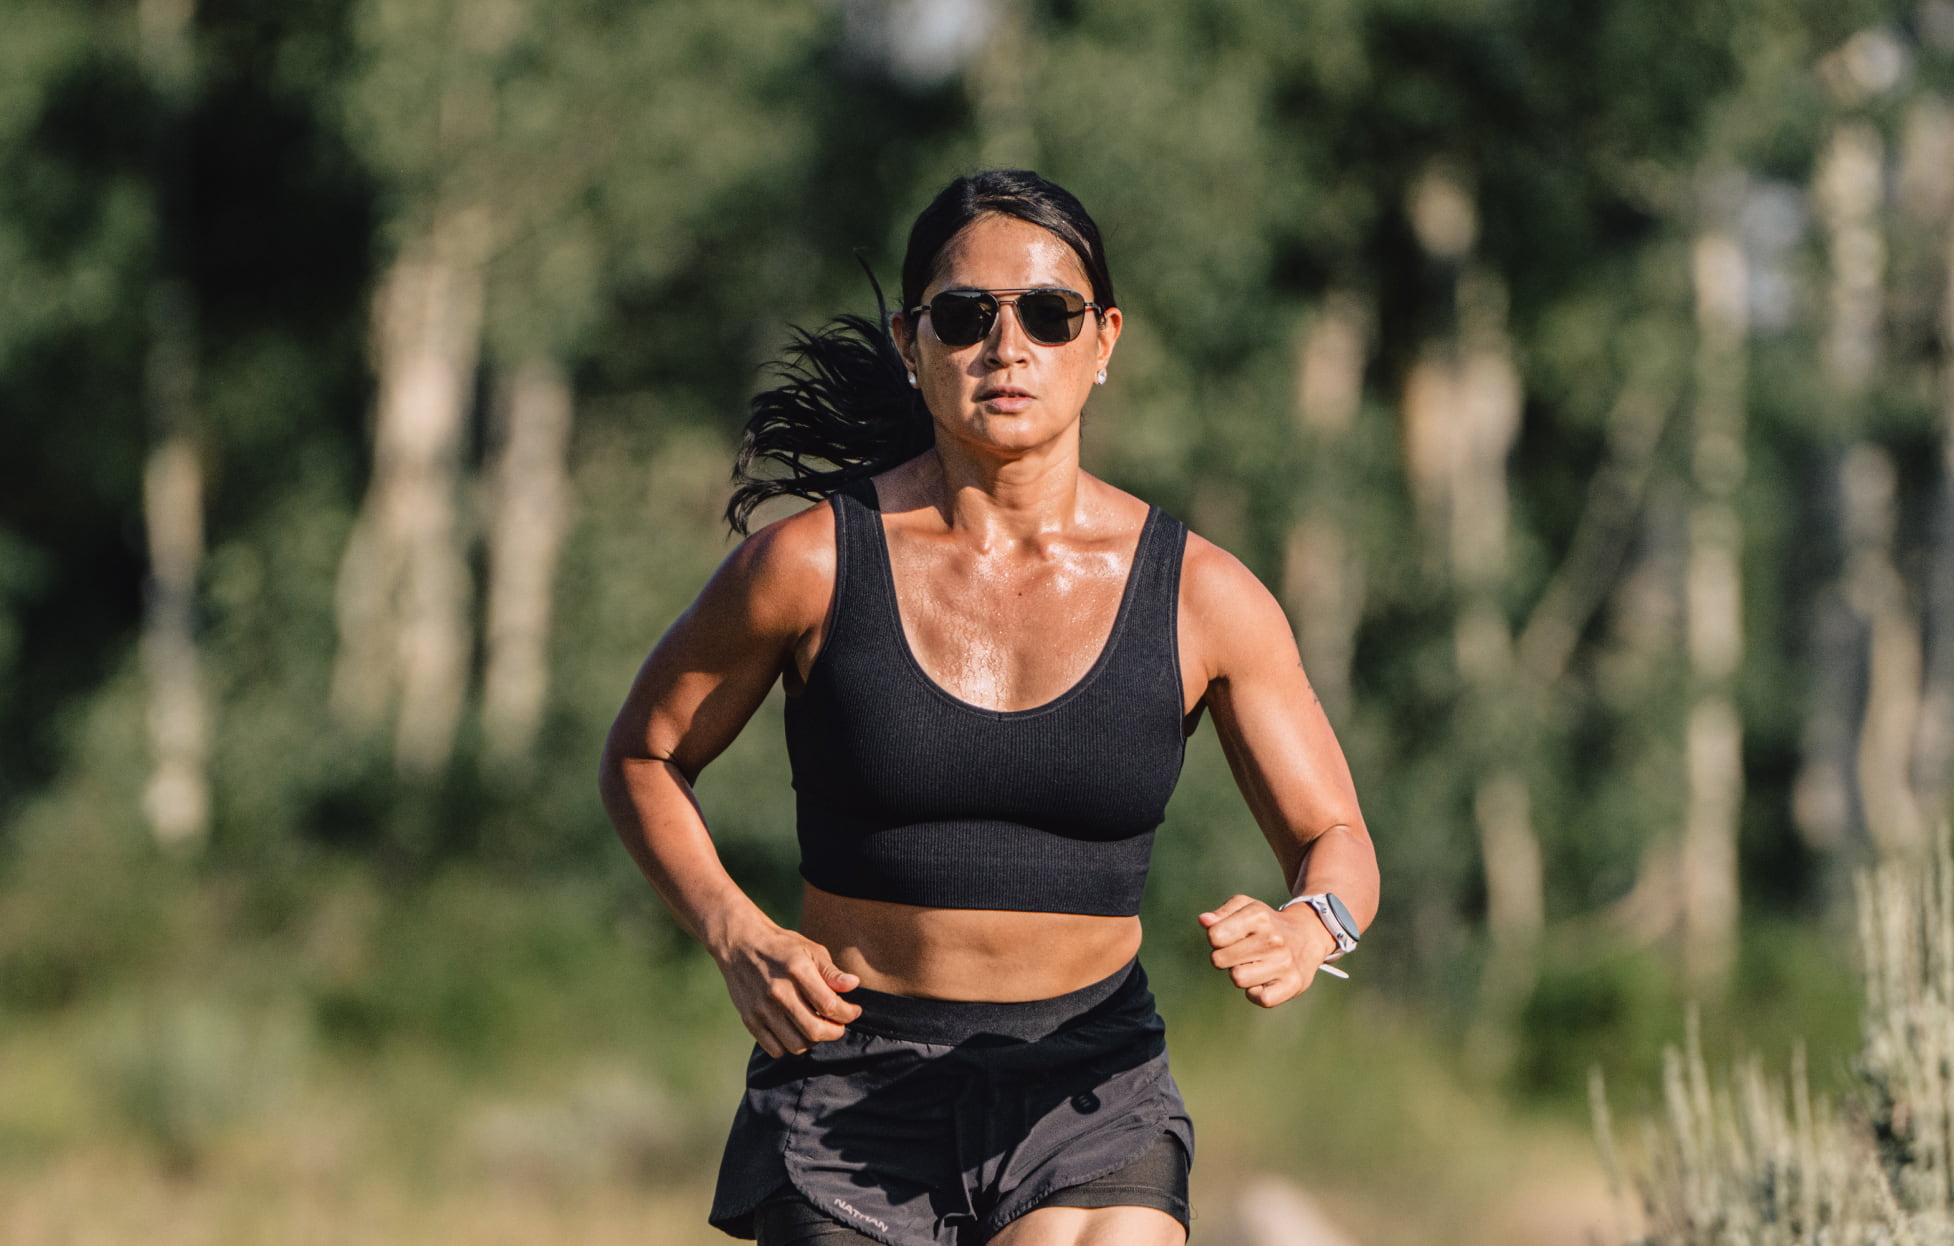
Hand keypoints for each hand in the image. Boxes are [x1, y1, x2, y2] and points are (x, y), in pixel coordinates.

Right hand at [710, 914, 862, 1056]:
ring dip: (813, 1040)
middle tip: (838, 1024)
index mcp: (797, 970)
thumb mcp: (810, 949)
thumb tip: (854, 985)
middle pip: (814, 1031)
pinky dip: (789, 1046)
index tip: (853, 1011)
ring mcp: (762, 1009)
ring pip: (796, 1045)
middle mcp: (778, 992)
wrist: (739, 944)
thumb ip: (831, 972)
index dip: (848, 1013)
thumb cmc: (781, 947)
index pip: (830, 1005)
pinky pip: (775, 1049)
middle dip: (835, 1032)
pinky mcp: (750, 1020)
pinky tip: (795, 1030)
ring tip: (816, 1025)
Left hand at [1198, 893, 1338, 1007]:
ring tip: (1253, 964)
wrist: (1308, 936)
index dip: (1216, 938)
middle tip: (1240, 953)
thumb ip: (1221, 914)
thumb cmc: (1267, 923)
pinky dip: (1256, 993)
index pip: (1214, 936)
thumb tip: (1203, 921)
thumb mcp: (1246, 908)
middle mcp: (1273, 939)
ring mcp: (1284, 963)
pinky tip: (1263, 980)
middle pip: (1220, 960)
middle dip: (1224, 958)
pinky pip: (1261, 999)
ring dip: (1239, 974)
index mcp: (1258, 916)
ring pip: (1237, 979)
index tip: (1229, 937)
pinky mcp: (1293, 984)